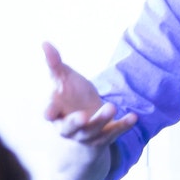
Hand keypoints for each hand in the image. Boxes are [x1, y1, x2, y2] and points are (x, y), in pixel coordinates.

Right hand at [43, 42, 137, 179]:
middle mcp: (68, 128)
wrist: (88, 117)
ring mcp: (87, 135)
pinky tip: (134, 117)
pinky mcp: (104, 137)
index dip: (49, 111)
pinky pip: (114, 133)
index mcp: (55, 112)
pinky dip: (124, 126)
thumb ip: (54, 63)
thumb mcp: (63, 78)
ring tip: (112, 106)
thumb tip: (45, 42)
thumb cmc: (70, 95)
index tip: (49, 112)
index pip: (49, 113)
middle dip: (77, 122)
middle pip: (70, 127)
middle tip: (84, 117)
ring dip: (102, 119)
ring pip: (93, 131)